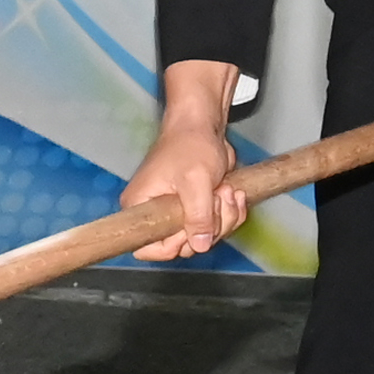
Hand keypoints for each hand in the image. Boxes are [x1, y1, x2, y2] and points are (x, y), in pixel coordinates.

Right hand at [119, 59, 247, 260]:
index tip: (193, 225)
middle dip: (210, 225)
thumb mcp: (195, 181)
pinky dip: (230, 212)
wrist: (205, 124)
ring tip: (226, 189)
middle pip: (184, 245)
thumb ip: (197, 216)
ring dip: (224, 216)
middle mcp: (155, 213)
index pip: (148, 248)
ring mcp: (178, 212)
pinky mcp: (197, 208)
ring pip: (205, 237)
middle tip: (218, 197)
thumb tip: (199, 245)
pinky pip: (216, 226)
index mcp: (141, 207)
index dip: (174, 244)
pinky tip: (233, 193)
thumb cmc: (191, 143)